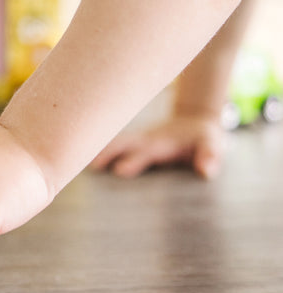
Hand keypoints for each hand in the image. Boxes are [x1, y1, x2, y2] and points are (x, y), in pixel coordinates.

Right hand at [90, 114, 226, 178]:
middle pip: (122, 144)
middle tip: (90, 166)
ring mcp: (137, 140)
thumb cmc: (204, 138)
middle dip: (107, 153)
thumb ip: (210, 156)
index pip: (145, 152)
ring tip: (78, 163)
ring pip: (115, 143)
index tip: (119, 171)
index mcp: (162, 143)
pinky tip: (83, 160)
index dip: (133, 160)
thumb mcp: (213, 145)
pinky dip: (99, 150)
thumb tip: (206, 171)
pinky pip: (114, 145)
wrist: (195, 121)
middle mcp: (146, 140)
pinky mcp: (133, 143)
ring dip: (99, 151)